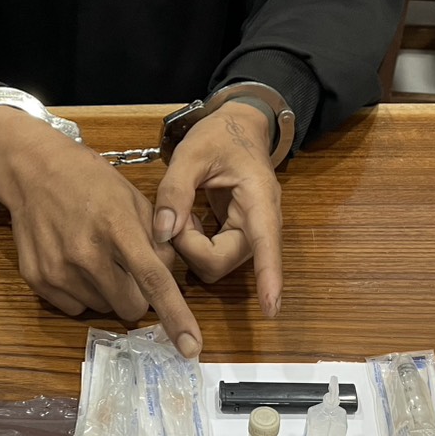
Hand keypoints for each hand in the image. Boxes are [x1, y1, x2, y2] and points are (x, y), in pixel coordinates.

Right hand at [0, 107, 203, 357]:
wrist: (33, 172)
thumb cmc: (90, 182)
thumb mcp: (133, 199)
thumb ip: (157, 239)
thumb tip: (167, 276)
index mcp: (117, 227)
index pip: (153, 280)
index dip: (176, 316)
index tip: (192, 348)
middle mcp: (86, 254)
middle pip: (130, 307)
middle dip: (137, 295)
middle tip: (125, 268)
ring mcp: (59, 270)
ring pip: (103, 308)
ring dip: (107, 291)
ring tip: (94, 256)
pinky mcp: (38, 281)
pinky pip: (75, 308)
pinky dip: (81, 293)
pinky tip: (72, 262)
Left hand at [156, 102, 282, 318]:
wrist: (238, 128)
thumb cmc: (219, 136)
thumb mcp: (191, 153)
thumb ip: (175, 190)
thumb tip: (163, 232)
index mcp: (259, 199)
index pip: (266, 243)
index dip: (268, 276)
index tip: (271, 308)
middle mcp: (259, 224)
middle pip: (222, 261)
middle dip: (190, 246)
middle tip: (177, 214)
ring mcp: (248, 235)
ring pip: (213, 263)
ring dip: (190, 245)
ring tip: (185, 212)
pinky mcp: (235, 239)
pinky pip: (210, 256)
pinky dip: (192, 242)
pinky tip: (190, 219)